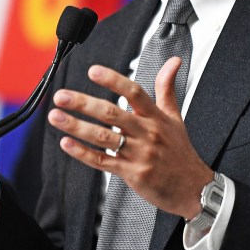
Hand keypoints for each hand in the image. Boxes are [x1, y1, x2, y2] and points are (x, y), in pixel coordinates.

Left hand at [50, 57, 212, 219]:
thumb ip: (168, 87)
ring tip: (56, 116)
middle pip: (112, 114)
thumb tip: (173, 61)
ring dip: (77, 126)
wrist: (193, 188)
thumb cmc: (181, 152)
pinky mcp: (132, 174)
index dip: (113, 80)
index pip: (134, 93)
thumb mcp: (176, 117)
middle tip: (62, 96)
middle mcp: (147, 134)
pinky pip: (102, 161)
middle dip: (84, 103)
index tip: (93, 71)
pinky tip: (67, 143)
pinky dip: (83, 153)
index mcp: (156, 118)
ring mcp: (139, 154)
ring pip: (103, 137)